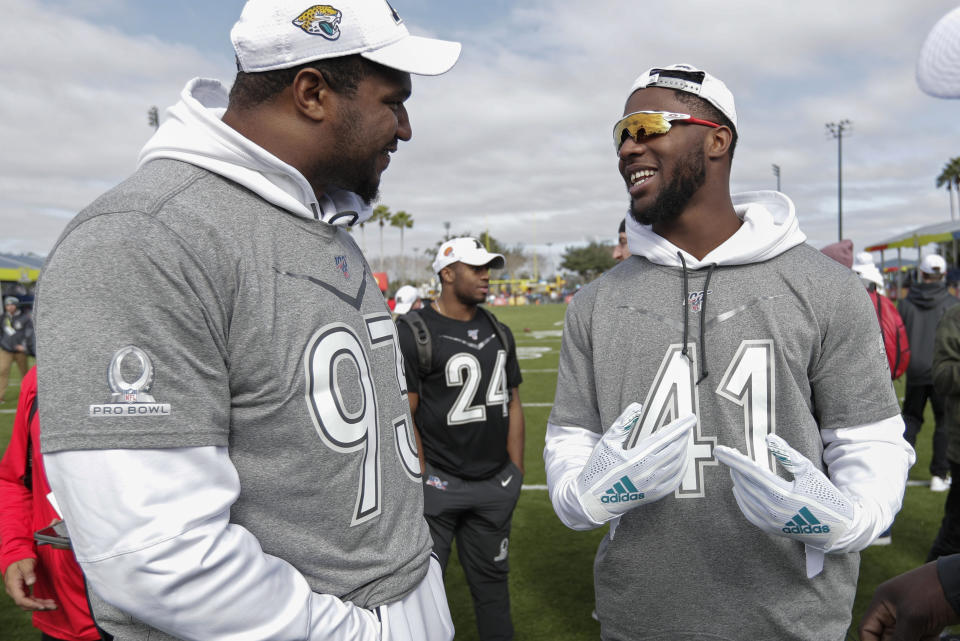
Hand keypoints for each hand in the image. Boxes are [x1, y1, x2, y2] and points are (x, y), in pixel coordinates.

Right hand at [3, 558, 56, 610]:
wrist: (17, 557)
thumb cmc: (22, 560)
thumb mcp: (26, 564)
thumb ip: (28, 573)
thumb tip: (31, 582)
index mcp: (13, 585)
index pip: (21, 600)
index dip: (31, 605)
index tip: (42, 607)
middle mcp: (14, 591)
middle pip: (25, 604)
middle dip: (39, 606)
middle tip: (53, 607)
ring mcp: (18, 592)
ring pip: (29, 603)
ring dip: (41, 605)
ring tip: (54, 605)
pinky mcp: (23, 591)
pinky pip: (30, 599)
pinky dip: (39, 601)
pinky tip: (48, 602)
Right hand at [575, 403, 695, 523]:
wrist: (593, 500)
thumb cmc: (598, 469)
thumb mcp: (606, 443)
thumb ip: (623, 424)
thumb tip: (637, 407)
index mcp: (634, 459)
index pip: (663, 438)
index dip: (679, 427)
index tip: (689, 417)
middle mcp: (646, 474)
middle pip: (674, 451)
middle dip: (684, 436)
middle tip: (688, 425)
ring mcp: (652, 487)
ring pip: (677, 465)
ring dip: (684, 450)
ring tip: (684, 438)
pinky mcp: (654, 496)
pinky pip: (675, 481)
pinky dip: (682, 468)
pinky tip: (682, 459)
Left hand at [714, 434, 853, 551]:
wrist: (838, 529)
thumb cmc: (826, 496)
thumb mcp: (809, 471)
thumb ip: (787, 454)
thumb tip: (769, 438)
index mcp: (781, 494)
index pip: (750, 471)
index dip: (733, 459)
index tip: (719, 449)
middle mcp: (772, 510)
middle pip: (744, 483)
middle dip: (734, 467)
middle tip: (728, 453)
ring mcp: (770, 521)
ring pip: (744, 496)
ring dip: (737, 480)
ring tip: (734, 466)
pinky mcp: (770, 528)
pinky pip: (748, 512)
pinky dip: (741, 498)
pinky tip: (738, 488)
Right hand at [859, 560, 958, 640]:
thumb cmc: (931, 592)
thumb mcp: (911, 618)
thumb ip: (899, 639)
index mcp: (882, 603)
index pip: (867, 629)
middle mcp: (894, 611)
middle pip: (885, 637)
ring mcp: (911, 619)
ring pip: (903, 640)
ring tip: (920, 640)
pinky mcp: (927, 625)